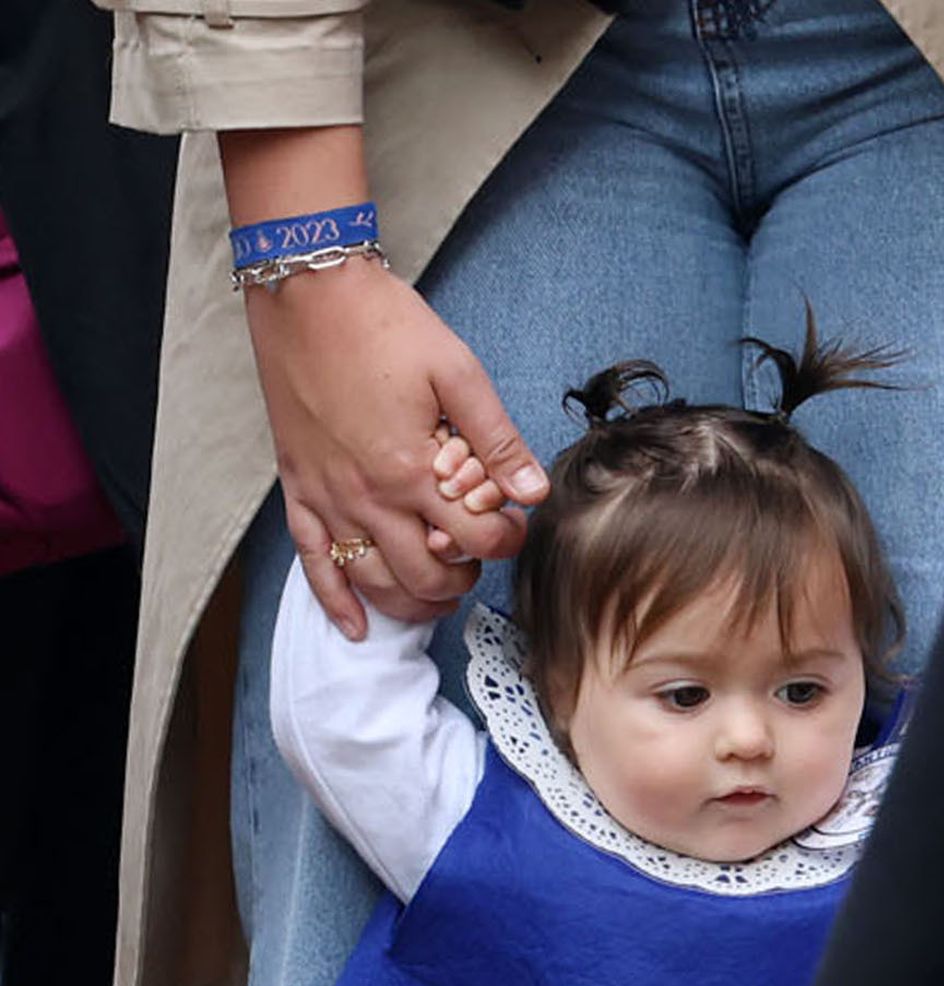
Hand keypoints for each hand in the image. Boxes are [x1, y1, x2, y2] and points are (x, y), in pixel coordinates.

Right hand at [244, 261, 547, 637]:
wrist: (306, 290)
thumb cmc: (382, 323)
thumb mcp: (457, 371)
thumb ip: (497, 438)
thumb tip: (534, 490)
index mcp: (414, 469)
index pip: (477, 538)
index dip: (506, 540)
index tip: (512, 527)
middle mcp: (371, 497)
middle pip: (427, 576)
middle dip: (462, 580)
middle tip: (475, 562)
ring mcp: (330, 498)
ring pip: (375, 583)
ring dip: (412, 603)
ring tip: (437, 595)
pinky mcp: (299, 490)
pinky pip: (313, 564)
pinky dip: (336, 602)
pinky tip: (356, 625)